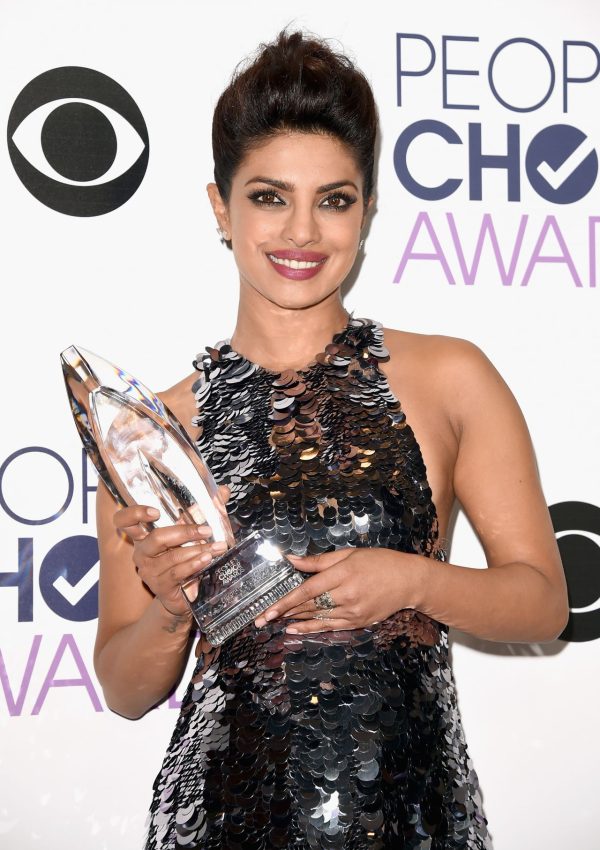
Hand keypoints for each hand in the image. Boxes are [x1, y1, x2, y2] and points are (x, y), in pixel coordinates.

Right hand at [114, 486, 229, 616]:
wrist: (184, 595)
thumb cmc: (184, 559)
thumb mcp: (191, 534)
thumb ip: (204, 512)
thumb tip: (223, 491)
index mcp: (144, 536)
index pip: (124, 521)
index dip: (135, 514)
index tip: (156, 512)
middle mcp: (142, 553)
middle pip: (156, 538)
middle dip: (185, 532)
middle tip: (207, 529)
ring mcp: (148, 571)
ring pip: (172, 556)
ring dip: (198, 550)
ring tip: (217, 547)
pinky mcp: (159, 586)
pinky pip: (177, 573)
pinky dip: (194, 564)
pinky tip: (206, 559)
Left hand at [254, 547, 416, 633]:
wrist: (409, 581)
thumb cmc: (379, 562)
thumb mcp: (349, 554)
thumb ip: (319, 560)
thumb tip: (291, 559)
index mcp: (343, 574)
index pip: (307, 590)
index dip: (285, 600)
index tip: (267, 609)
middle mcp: (347, 595)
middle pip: (309, 606)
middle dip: (282, 613)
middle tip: (261, 619)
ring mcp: (353, 612)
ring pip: (317, 618)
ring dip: (293, 621)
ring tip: (273, 623)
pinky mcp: (358, 622)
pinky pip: (330, 626)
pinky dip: (311, 629)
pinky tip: (295, 629)